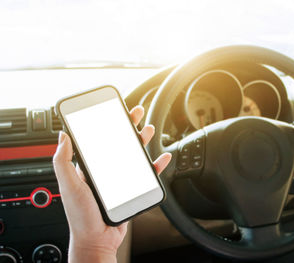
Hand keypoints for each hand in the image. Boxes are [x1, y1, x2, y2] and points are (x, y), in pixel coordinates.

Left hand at [53, 105, 170, 262]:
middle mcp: (105, 170)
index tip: (115, 110)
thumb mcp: (69, 186)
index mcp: (90, 167)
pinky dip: (156, 165)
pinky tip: (162, 157)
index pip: (100, 139)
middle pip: (119, 142)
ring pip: (134, 154)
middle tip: (136, 113)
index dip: (108, 122)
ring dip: (142, 140)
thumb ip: (63, 161)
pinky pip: (147, 174)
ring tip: (149, 130)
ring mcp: (120, 179)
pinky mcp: (132, 189)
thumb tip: (62, 136)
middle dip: (129, 126)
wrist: (97, 240)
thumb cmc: (80, 216)